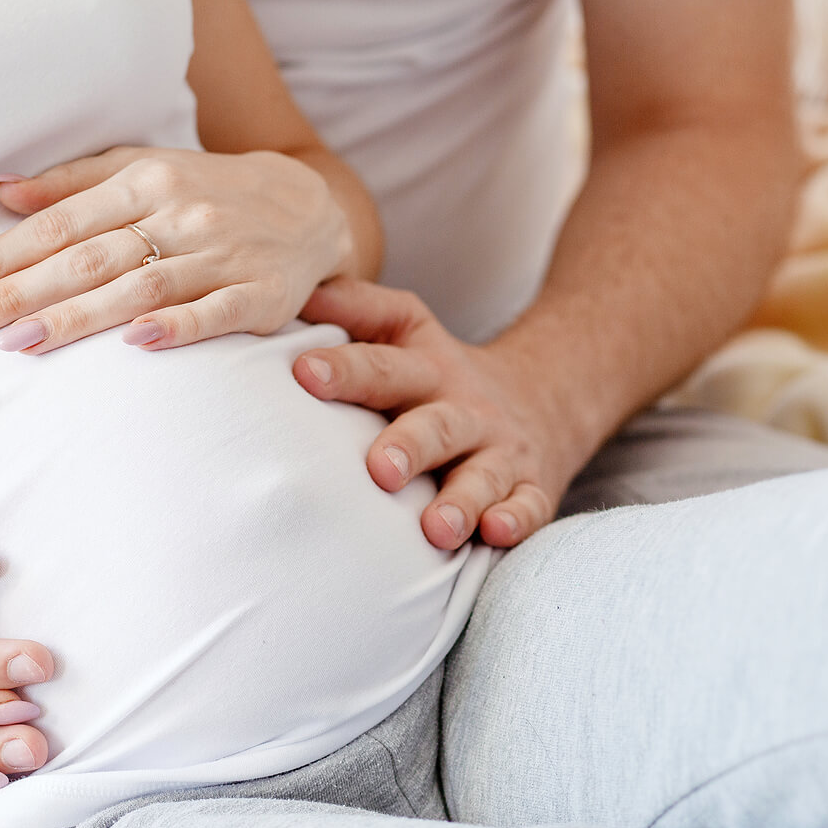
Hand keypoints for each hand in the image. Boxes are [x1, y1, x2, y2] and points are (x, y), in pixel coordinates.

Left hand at [0, 146, 350, 352]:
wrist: (311, 207)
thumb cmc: (206, 193)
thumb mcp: (141, 170)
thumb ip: (71, 185)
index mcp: (141, 182)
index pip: (55, 223)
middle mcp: (177, 214)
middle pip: (85, 258)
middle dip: (16, 293)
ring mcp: (219, 255)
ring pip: (138, 286)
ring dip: (77, 316)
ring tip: (17, 343)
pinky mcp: (259, 296)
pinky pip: (213, 312)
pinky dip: (175, 326)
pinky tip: (135, 343)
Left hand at [294, 280, 598, 549]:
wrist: (545, 399)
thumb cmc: (439, 377)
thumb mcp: (406, 328)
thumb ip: (352, 308)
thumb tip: (282, 295)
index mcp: (424, 369)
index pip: (383, 365)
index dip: (346, 367)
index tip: (305, 373)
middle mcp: (464, 408)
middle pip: (437, 425)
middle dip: (409, 447)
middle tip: (378, 470)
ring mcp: (500, 451)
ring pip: (482, 474)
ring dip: (460, 500)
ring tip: (436, 529)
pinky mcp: (530, 488)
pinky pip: (528, 506)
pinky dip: (515, 520)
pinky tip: (496, 532)